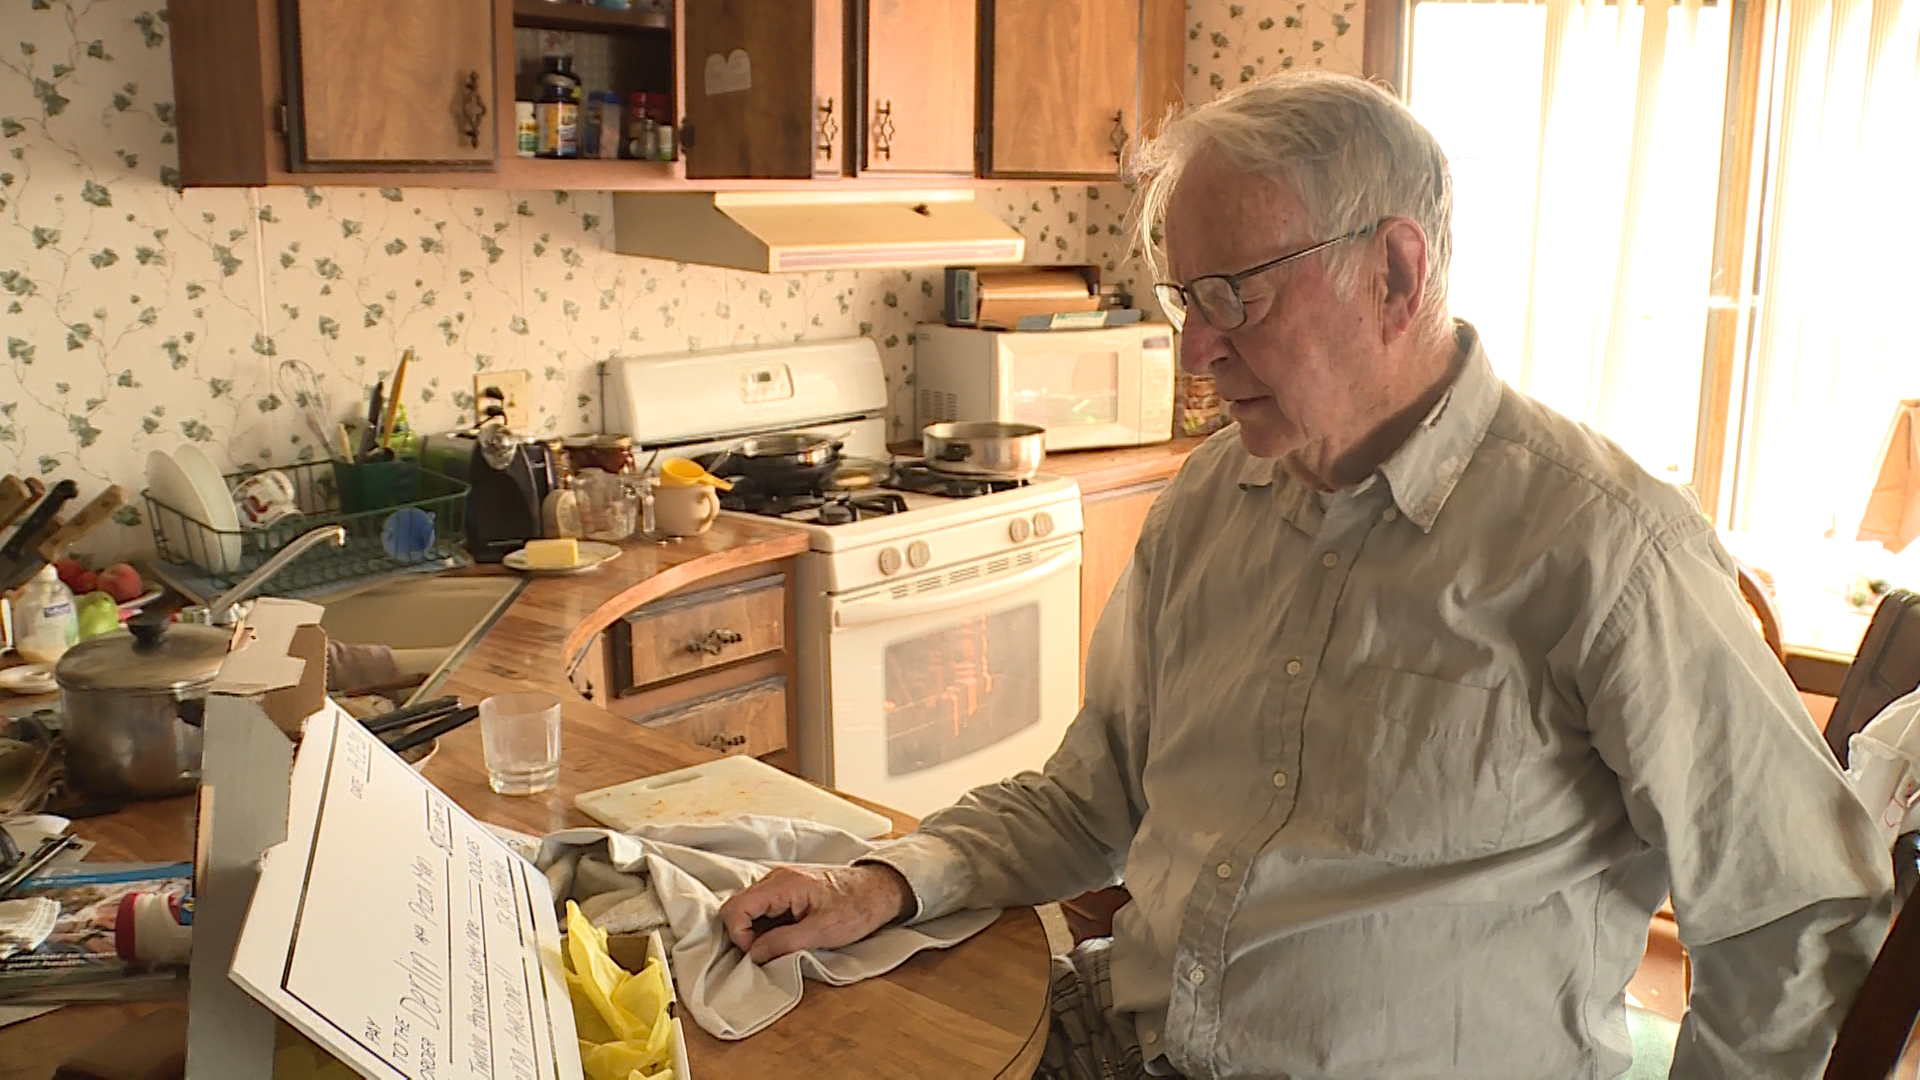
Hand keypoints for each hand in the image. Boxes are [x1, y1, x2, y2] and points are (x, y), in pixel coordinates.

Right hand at [718, 863, 914, 963]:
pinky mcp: (787, 890)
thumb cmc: (857, 907)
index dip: (739, 936)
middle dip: (744, 935)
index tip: (758, 955)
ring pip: (749, 909)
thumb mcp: (822, 932)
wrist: (879, 889)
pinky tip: (784, 937)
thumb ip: (784, 942)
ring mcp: (780, 883)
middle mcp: (775, 878)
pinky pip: (763, 908)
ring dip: (756, 932)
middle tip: (766, 954)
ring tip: (779, 947)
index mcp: (782, 884)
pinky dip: (766, 926)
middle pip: (738, 907)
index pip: (736, 908)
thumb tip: (754, 955)